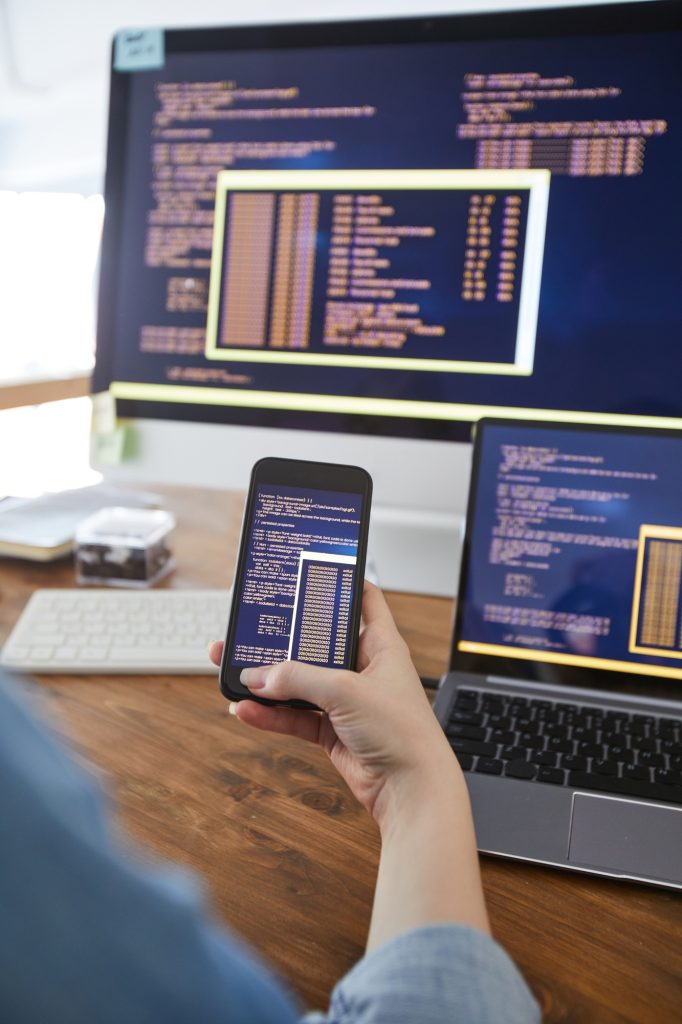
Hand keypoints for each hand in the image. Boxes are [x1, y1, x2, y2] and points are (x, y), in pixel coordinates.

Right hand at [209, 582, 459, 828]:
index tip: (308, 570)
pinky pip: (294, 717)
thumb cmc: (403, 732)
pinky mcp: (333, 730)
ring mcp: (346, 700)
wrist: (411, 790)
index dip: (339, 582)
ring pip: (299, 682)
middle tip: (251, 628)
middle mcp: (363, 668)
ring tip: (235, 671)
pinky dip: (270, 715)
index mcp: (380, 644)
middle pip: (316, 643)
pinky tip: (246, 710)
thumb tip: (259, 675)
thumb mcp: (346, 691)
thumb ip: (299, 679)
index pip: (362, 599)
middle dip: (283, 639)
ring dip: (268, 680)